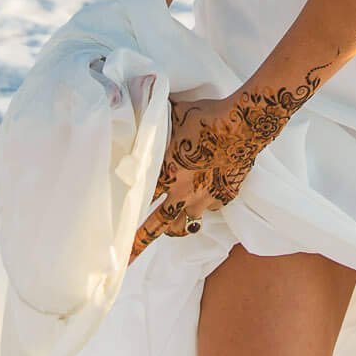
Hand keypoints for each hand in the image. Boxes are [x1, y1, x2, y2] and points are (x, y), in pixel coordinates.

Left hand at [127, 70, 324, 261]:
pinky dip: (202, 206)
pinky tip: (201, 198)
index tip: (110, 235)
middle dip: (140, 243)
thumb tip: (135, 93)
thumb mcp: (174, 111)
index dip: (123, 218)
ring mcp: (206, 196)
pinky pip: (209, 208)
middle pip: (158, 224)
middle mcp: (183, 190)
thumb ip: (154, 114)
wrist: (246, 124)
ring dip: (174, 227)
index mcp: (166, 171)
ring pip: (184, 223)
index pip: (137, 200)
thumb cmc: (207, 116)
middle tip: (126, 262)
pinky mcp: (226, 195)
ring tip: (169, 229)